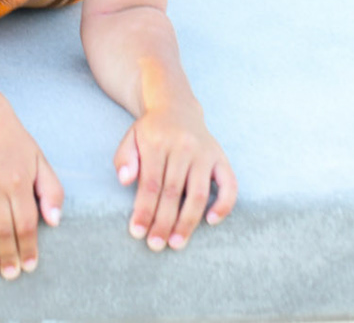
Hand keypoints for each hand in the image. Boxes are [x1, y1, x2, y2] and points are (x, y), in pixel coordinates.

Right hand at [0, 101, 64, 278]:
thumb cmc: (14, 142)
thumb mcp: (40, 161)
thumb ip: (52, 191)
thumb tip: (55, 222)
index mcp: (17, 181)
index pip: (25, 224)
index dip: (28, 249)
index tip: (28, 266)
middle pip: (1, 230)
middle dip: (7, 256)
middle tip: (10, 274)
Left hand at [114, 102, 235, 251]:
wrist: (177, 107)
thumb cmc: (151, 131)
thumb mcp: (130, 138)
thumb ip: (124, 158)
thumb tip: (124, 180)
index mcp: (158, 143)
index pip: (150, 184)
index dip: (144, 210)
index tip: (137, 232)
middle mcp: (183, 147)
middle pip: (173, 192)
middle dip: (163, 222)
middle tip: (155, 245)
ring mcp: (205, 153)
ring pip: (198, 193)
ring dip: (188, 222)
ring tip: (177, 243)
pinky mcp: (221, 157)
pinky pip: (229, 184)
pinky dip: (224, 204)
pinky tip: (211, 221)